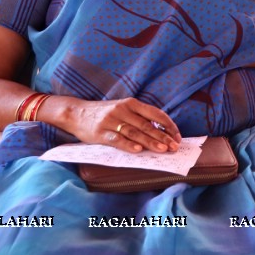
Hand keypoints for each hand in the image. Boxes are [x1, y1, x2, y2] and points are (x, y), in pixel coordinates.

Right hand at [64, 97, 180, 152]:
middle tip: (174, 146)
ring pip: (134, 132)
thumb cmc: (104, 113)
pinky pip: (116, 139)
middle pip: (147, 124)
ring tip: (162, 149)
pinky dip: (128, 145)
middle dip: (163, 136)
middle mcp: (122, 109)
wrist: (76, 112)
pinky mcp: (100, 132)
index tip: (177, 136)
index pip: (155, 113)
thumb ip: (139, 117)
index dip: (168, 125)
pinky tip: (138, 150)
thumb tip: (161, 131)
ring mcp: (111, 120)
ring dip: (150, 142)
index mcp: (131, 103)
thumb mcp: (123, 108)